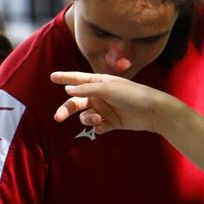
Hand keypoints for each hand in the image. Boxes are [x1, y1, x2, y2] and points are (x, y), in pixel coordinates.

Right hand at [49, 71, 179, 135]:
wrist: (151, 111)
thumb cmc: (131, 94)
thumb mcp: (107, 88)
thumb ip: (87, 88)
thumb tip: (68, 90)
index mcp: (99, 82)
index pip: (78, 79)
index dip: (65, 78)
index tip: (52, 77)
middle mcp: (99, 95)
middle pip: (76, 102)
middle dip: (66, 110)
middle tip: (57, 117)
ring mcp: (105, 109)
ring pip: (85, 116)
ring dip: (87, 119)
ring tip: (97, 119)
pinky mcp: (110, 122)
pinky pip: (96, 126)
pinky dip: (98, 127)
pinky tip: (105, 125)